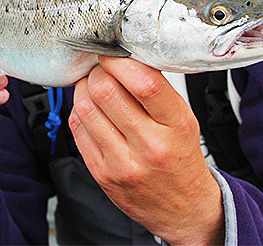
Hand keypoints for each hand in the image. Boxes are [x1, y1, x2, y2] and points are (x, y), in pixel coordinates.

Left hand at [69, 57, 223, 244]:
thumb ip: (157, 90)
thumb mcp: (184, 120)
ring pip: (85, 107)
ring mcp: (122, 162)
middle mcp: (150, 145)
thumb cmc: (181, 159)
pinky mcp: (101, 174)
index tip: (113, 53)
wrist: (183, 210)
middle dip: (99, 72)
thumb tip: (125, 57)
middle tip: (103, 70)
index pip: (144, 82)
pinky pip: (77, 128)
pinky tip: (92, 110)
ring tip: (95, 87)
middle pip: (106, 90)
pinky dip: (80, 111)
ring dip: (85, 89)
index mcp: (176, 125)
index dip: (120, 61)